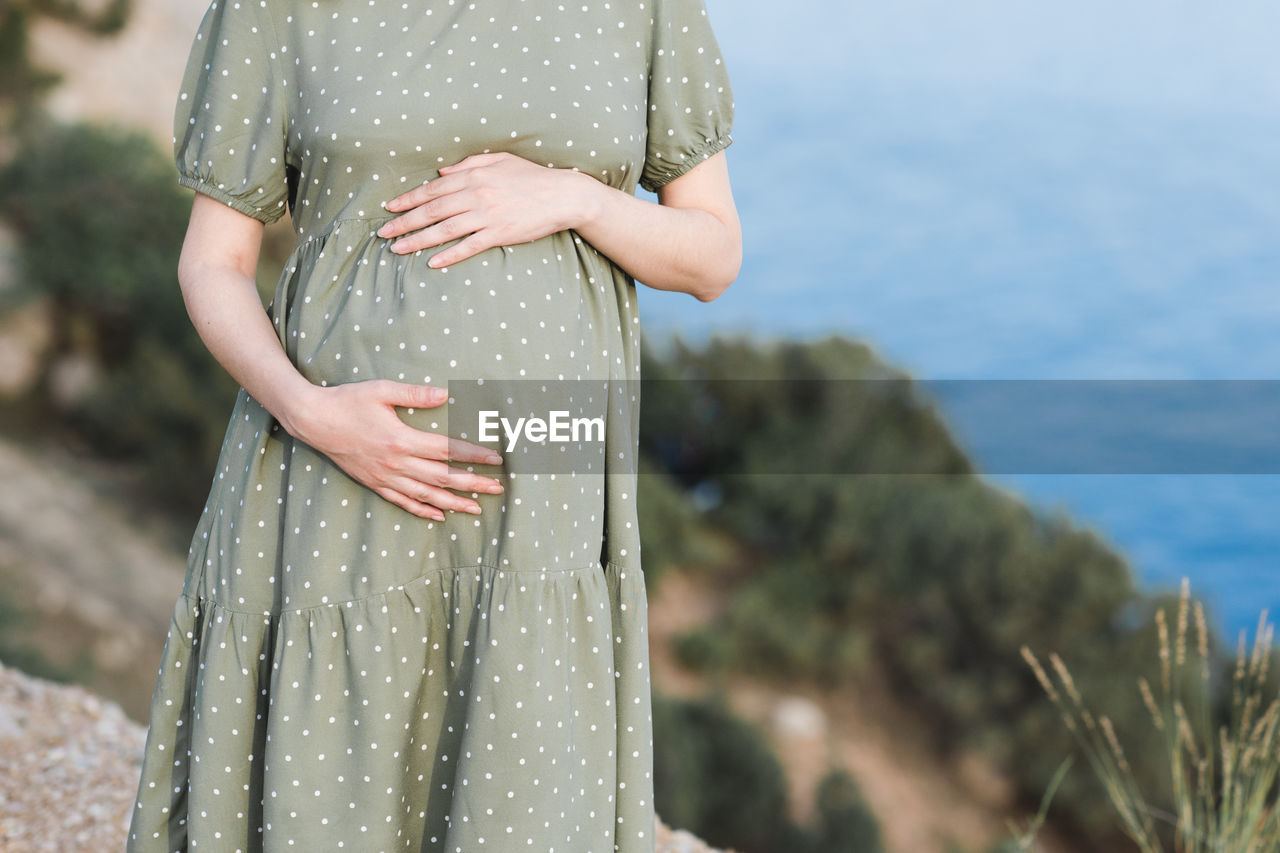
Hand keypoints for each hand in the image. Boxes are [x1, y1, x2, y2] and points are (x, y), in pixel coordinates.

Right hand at [285, 379, 503, 521]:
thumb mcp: (381, 390)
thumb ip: (415, 394)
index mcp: (402, 440)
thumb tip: (445, 395)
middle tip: (498, 488)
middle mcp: (396, 463)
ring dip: (454, 503)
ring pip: (426, 496)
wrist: (313, 421)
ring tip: (477, 509)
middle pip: (443, 478)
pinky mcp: (374, 483)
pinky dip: (422, 511)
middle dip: (474, 485)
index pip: (447, 451)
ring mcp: (385, 477)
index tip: (496, 459)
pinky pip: (403, 502)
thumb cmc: (348, 401)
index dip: (474, 456)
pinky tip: (439, 517)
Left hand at [377, 152, 600, 267]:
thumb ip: (468, 163)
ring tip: (398, 249)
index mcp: (474, 175)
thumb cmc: (532, 176)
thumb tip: (441, 173)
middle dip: (405, 222)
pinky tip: (432, 262)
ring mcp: (487, 215)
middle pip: (432, 210)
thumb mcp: (500, 160)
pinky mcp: (500, 233)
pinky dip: (449, 254)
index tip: (389, 208)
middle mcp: (476, 194)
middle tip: (384, 234)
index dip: (408, 199)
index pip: (433, 189)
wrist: (563, 195)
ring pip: (444, 229)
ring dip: (418, 240)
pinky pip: (469, 246)